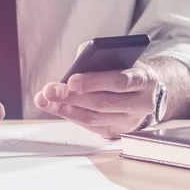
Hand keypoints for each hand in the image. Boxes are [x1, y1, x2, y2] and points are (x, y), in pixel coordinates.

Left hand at [34, 61, 158, 138]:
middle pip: (103, 103)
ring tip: (44, 99)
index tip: (71, 80)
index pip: (120, 81)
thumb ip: (97, 57)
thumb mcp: (118, 58)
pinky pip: (90, 126)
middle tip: (49, 90)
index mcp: (144, 80)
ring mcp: (129, 121)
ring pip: (94, 118)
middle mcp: (140, 103)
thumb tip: (74, 67)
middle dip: (73, 97)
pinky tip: (54, 106)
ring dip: (66, 108)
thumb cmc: (125, 69)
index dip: (95, 81)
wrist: (143, 91)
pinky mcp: (116, 132)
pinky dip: (70, 115)